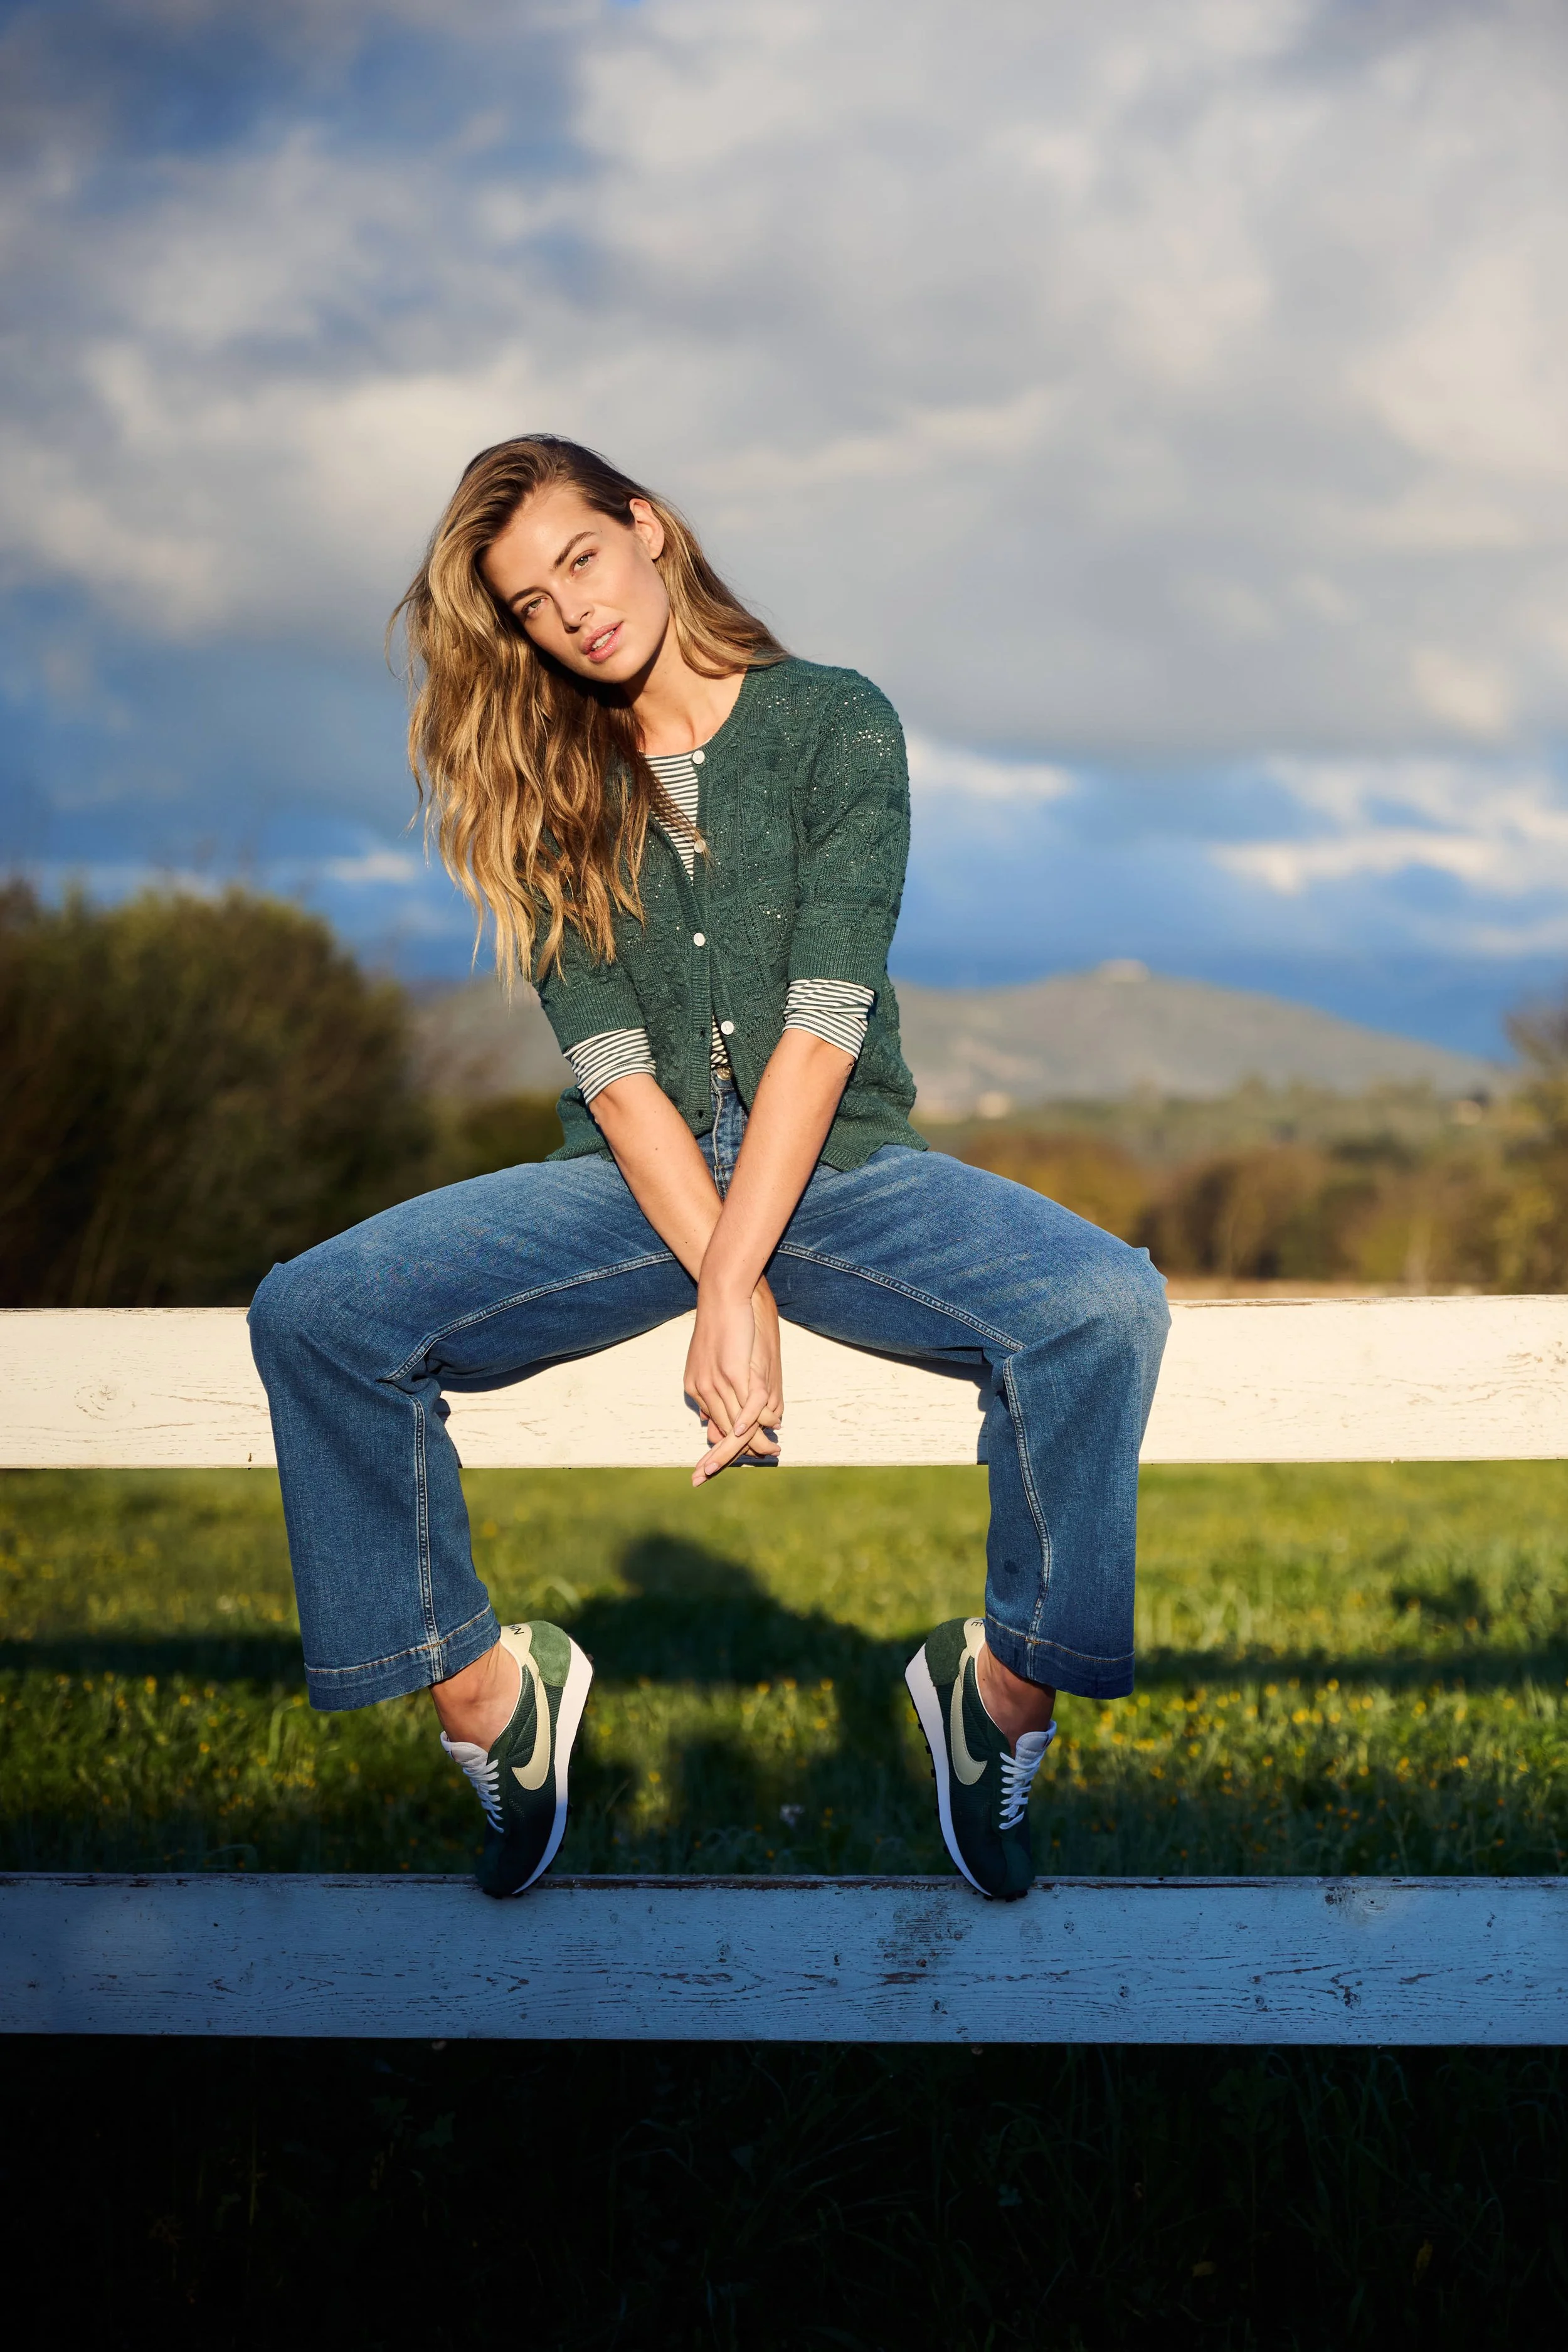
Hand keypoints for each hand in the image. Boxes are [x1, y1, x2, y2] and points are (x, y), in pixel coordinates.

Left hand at [686, 1278, 783, 1484]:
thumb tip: (716, 1422)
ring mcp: (716, 1381)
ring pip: (735, 1424)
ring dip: (756, 1442)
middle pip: (721, 1433)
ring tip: (773, 1453)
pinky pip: (746, 1406)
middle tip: (751, 1468)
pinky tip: (768, 1430)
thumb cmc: (723, 1325)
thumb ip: (718, 1392)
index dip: (719, 1451)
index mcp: (695, 1389)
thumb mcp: (715, 1362)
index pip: (712, 1428)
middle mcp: (702, 1389)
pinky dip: (756, 1421)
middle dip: (732, 1457)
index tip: (720, 1468)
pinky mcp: (732, 1372)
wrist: (721, 1294)